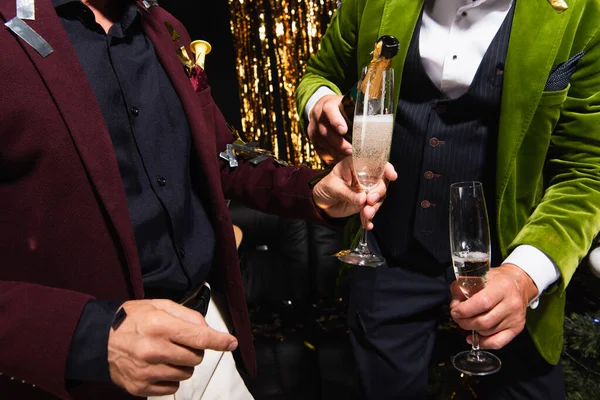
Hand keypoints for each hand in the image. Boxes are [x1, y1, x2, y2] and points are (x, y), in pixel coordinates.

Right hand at [108, 299, 237, 396]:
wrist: (97, 339)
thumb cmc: (130, 319)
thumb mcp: (158, 305)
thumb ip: (187, 315)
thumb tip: (208, 330)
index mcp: (159, 325)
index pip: (199, 337)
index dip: (220, 341)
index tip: (232, 343)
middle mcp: (153, 350)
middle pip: (196, 357)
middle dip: (195, 349)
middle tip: (179, 341)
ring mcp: (146, 371)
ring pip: (186, 373)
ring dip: (183, 363)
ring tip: (166, 352)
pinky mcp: (140, 387)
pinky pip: (172, 387)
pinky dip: (171, 377)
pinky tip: (158, 365)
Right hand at [307, 94, 351, 163]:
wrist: (321, 108)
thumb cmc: (341, 108)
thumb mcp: (348, 104)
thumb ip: (358, 111)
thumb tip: (379, 118)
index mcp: (328, 104)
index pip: (329, 111)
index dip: (336, 121)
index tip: (344, 130)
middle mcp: (318, 116)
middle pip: (326, 132)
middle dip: (339, 143)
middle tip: (351, 151)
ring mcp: (313, 129)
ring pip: (323, 144)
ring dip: (337, 152)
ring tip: (349, 159)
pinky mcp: (313, 140)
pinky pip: (322, 151)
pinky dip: (332, 157)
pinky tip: (341, 160)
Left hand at [312, 156, 396, 227]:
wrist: (320, 203)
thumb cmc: (324, 188)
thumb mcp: (332, 187)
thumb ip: (348, 193)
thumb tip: (363, 199)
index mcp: (355, 165)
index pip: (374, 163)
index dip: (385, 168)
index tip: (392, 176)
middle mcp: (364, 176)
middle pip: (380, 182)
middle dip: (378, 192)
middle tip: (370, 201)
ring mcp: (366, 190)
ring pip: (378, 197)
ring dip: (374, 207)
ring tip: (366, 215)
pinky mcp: (364, 203)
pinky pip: (372, 209)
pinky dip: (370, 218)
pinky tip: (368, 225)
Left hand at [450, 264, 537, 349]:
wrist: (520, 284)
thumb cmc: (496, 280)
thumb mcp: (478, 276)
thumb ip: (461, 289)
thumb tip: (454, 306)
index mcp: (501, 287)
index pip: (482, 303)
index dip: (464, 310)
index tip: (455, 311)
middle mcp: (511, 304)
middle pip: (484, 321)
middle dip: (465, 322)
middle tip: (458, 317)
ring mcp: (515, 318)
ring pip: (488, 332)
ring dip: (472, 329)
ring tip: (467, 322)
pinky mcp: (517, 328)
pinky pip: (497, 342)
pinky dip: (483, 343)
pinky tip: (474, 338)